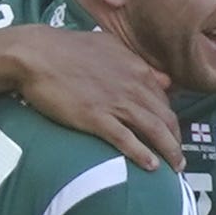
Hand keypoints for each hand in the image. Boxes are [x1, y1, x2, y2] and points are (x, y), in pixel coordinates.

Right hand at [0, 25, 181, 170]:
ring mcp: (116, 103)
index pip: (165, 100)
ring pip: (154, 131)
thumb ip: (136, 63)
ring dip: (169, 152)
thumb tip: (162, 79)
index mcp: (137, 69)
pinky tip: (151, 166)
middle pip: (166, 118)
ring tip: (175, 168)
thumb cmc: (67, 48)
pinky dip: (142, 154)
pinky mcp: (97, 117)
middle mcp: (133, 86)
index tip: (173, 134)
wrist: (36, 53)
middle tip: (179, 157)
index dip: (172, 120)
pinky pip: (127, 140)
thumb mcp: (109, 46)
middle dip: (176, 140)